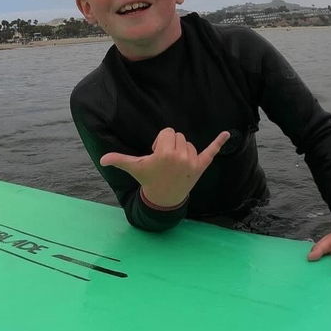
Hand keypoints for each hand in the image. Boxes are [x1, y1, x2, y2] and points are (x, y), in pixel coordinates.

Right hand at [100, 127, 229, 207]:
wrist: (164, 198)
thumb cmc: (149, 179)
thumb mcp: (134, 168)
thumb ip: (118, 160)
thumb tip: (102, 160)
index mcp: (165, 153)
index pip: (167, 132)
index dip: (160, 141)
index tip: (157, 155)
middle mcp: (181, 156)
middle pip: (178, 136)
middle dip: (170, 144)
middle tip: (165, 161)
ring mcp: (192, 161)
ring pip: (189, 142)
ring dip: (182, 149)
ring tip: (175, 164)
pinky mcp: (202, 165)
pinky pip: (212, 151)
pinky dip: (220, 142)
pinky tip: (228, 134)